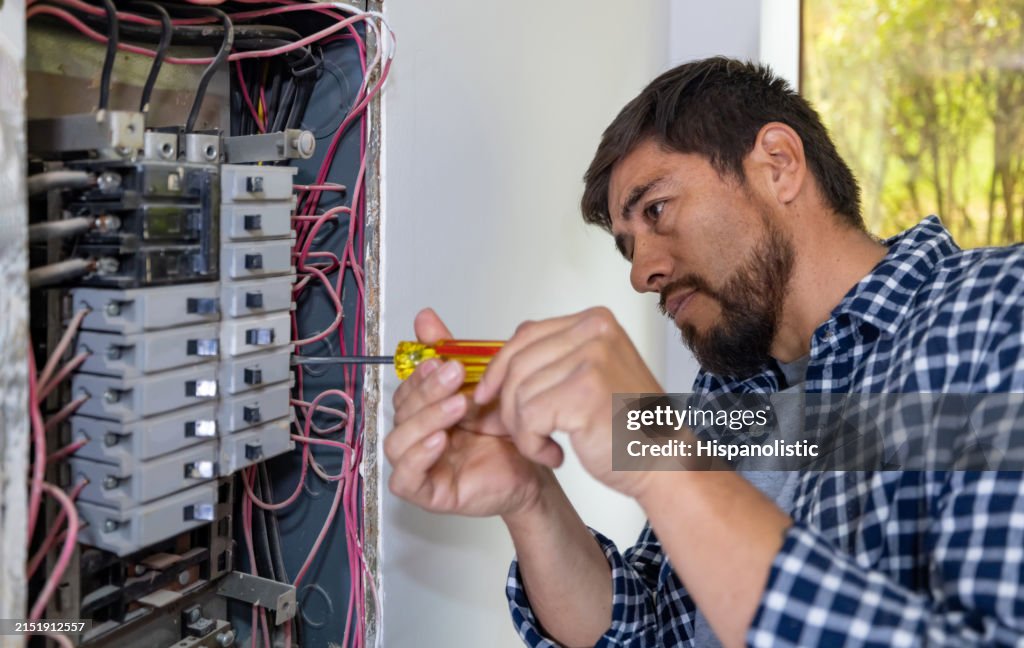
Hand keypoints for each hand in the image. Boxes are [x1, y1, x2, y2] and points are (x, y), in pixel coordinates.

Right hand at [385, 308, 547, 516]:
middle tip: (454, 375)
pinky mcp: (429, 493)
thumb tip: (424, 317)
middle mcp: (419, 436)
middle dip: (426, 390)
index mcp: (427, 410)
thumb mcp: (483, 383)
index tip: (440, 358)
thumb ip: (451, 351)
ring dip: (425, 419)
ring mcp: (420, 465)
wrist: (539, 466)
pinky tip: (441, 439)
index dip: (418, 374)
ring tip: (458, 406)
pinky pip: (405, 479)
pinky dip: (418, 457)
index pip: (405, 389)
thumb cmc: (510, 429)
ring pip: (397, 442)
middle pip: (400, 411)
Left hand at [474, 307, 662, 497]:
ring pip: (519, 393)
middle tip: (525, 433)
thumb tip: (498, 365)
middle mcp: (595, 332)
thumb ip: (554, 360)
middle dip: (508, 405)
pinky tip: (554, 454)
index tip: (487, 394)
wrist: (663, 463)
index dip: (499, 368)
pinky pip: (528, 418)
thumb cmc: (628, 427)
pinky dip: (532, 444)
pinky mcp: (584, 393)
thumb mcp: (591, 375)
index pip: (526, 335)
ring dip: (523, 430)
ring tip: (546, 445)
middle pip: (518, 364)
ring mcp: (592, 360)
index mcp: (595, 322)